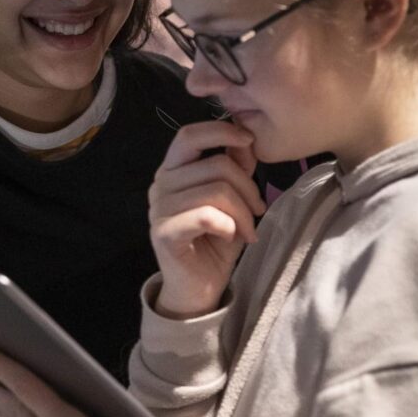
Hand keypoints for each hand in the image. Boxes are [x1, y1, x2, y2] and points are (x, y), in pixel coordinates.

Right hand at [149, 121, 262, 317]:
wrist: (198, 286)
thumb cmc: (215, 240)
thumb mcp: (232, 199)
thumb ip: (235, 167)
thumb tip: (245, 140)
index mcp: (173, 170)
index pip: (189, 135)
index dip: (221, 131)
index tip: (249, 141)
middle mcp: (161, 185)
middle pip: (215, 165)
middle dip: (248, 187)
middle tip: (259, 210)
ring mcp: (158, 209)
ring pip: (216, 191)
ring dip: (243, 212)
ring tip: (248, 229)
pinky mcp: (163, 233)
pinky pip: (206, 216)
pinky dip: (229, 225)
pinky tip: (233, 236)